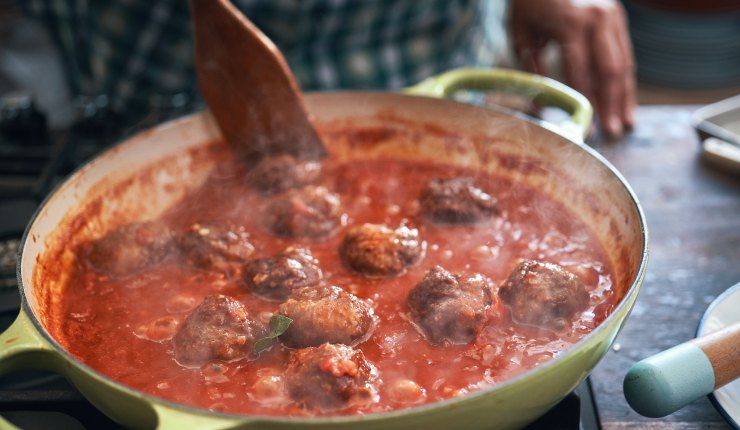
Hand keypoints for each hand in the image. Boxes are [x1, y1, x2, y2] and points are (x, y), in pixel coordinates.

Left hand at [510, 0, 634, 136]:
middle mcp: (597, 18)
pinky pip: (624, 52)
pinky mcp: (618, 16)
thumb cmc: (528, 3)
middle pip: (610, 70)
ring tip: (626, 123)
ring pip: (624, 62)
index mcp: (571, 23)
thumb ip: (532, 69)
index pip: (581, 73)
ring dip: (625, 95)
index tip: (587, 127)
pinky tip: (624, 99)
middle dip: (612, 104)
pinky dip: (624, 78)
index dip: (585, 103)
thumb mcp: (521, 34)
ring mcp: (612, 15)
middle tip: (612, 133)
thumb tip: (542, 107)